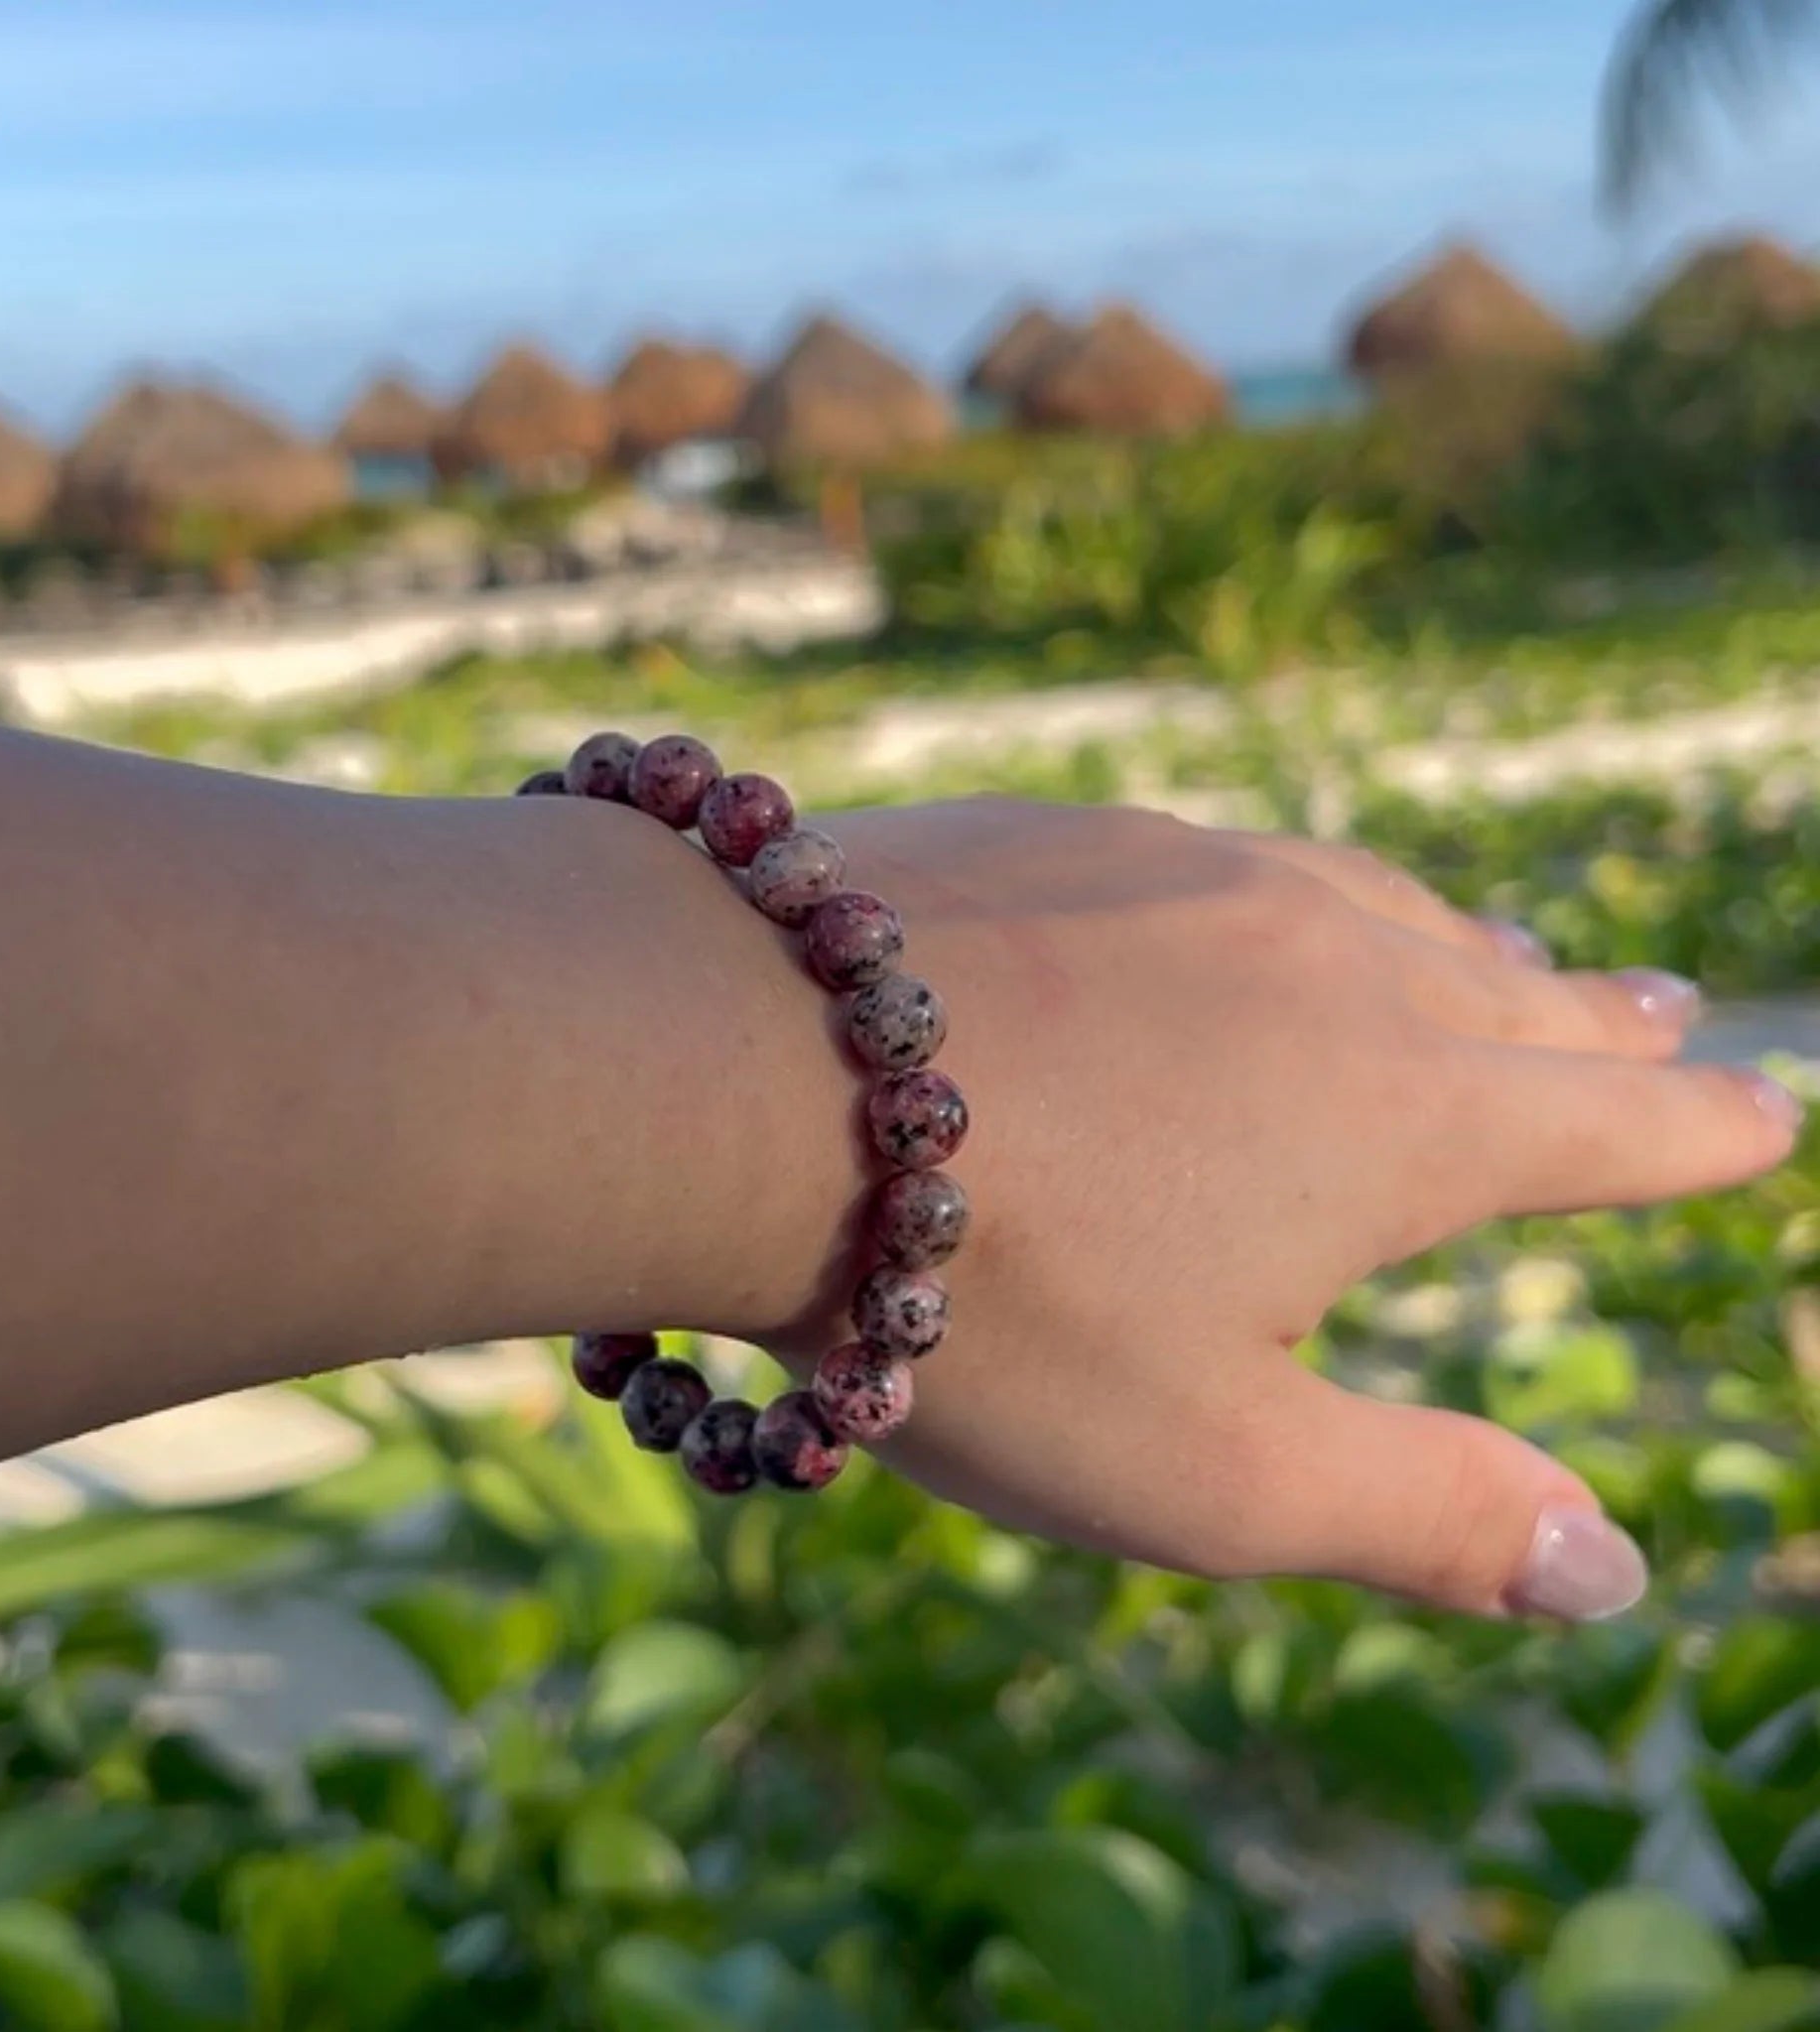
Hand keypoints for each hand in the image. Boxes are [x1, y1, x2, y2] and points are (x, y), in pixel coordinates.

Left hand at [738, 800, 1799, 1618]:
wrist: (731, 1062)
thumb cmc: (978, 1296)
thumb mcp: (1210, 1472)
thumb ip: (1424, 1515)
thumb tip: (1611, 1565)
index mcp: (1400, 1117)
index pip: (1608, 1127)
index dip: (1699, 1135)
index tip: (1766, 1115)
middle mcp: (1328, 962)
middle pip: (1508, 995)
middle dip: (1595, 1025)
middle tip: (1655, 1014)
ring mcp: (1193, 870)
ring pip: (1374, 909)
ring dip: (1454, 946)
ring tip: (1498, 959)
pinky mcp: (1068, 826)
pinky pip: (1230, 862)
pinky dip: (1291, 900)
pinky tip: (1253, 909)